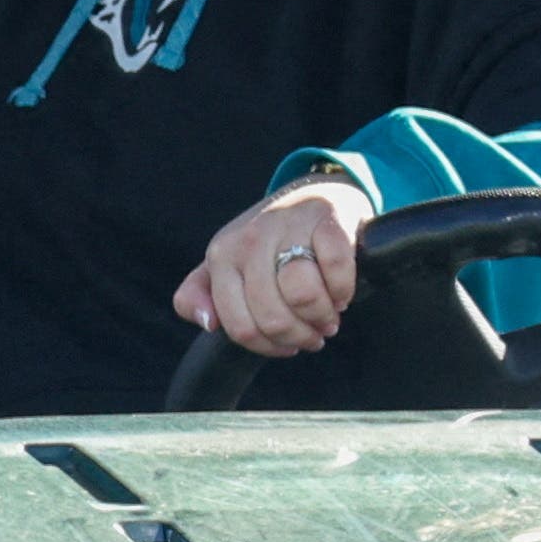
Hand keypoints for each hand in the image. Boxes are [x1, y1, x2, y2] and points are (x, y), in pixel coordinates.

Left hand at [171, 174, 383, 358]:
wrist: (313, 194)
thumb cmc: (268, 243)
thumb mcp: (224, 266)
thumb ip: (197, 295)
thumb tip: (207, 322)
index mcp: (221, 257)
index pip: (240, 326)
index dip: (269, 346)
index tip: (288, 346)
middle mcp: (250, 239)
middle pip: (273, 316)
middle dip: (299, 336)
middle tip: (315, 335)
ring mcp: (287, 225)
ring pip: (303, 295)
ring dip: (323, 317)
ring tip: (328, 318)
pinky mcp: (326, 217)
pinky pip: (335, 268)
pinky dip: (343, 289)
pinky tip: (341, 294)